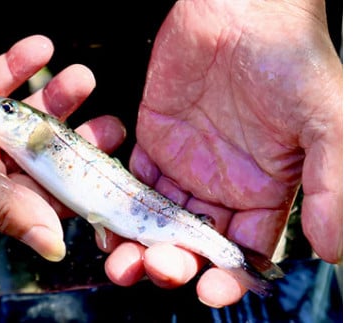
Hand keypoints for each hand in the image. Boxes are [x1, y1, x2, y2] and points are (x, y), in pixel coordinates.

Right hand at [0, 34, 125, 261]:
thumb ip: (2, 207)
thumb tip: (52, 247)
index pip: (40, 199)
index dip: (79, 187)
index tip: (112, 171)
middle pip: (41, 157)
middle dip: (77, 140)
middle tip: (111, 124)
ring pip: (25, 117)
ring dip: (55, 96)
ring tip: (80, 75)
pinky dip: (19, 65)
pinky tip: (39, 48)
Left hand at [101, 0, 341, 306]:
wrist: (241, 9)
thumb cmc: (291, 59)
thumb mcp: (326, 122)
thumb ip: (332, 185)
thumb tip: (335, 249)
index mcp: (266, 191)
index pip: (245, 250)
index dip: (229, 276)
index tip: (212, 291)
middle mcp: (223, 186)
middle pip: (193, 242)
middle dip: (174, 263)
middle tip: (157, 269)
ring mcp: (186, 165)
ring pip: (158, 219)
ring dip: (139, 245)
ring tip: (121, 263)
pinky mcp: (153, 140)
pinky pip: (132, 182)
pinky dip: (118, 204)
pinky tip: (107, 222)